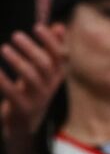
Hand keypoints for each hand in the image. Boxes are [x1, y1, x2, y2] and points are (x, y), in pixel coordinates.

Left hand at [0, 24, 65, 153]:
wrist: (24, 127)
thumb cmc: (31, 93)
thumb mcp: (42, 72)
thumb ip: (50, 50)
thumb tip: (58, 26)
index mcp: (56, 77)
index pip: (60, 56)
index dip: (51, 41)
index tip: (37, 27)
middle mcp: (49, 87)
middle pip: (46, 65)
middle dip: (32, 49)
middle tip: (15, 36)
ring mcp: (38, 99)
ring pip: (32, 77)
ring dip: (17, 61)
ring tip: (3, 49)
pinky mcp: (23, 109)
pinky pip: (12, 91)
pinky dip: (2, 79)